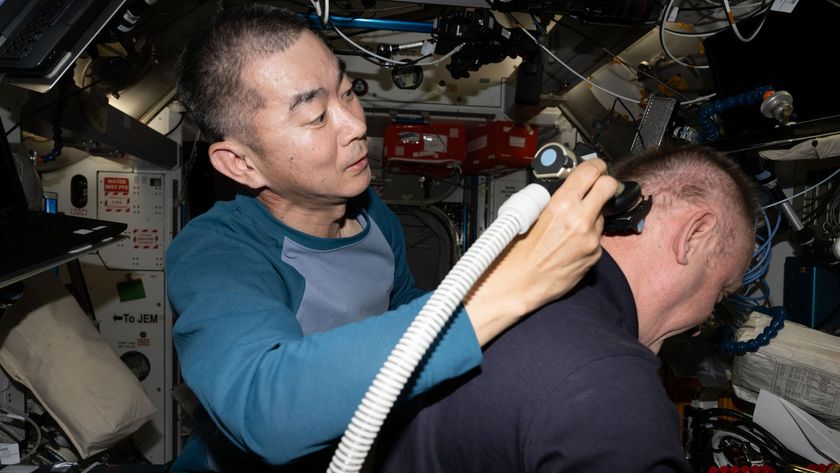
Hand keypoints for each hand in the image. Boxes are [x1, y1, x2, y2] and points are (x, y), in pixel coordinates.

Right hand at [464, 158, 618, 344]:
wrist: (519, 283)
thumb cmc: (517, 252)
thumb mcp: (531, 214)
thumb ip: (556, 200)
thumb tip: (569, 189)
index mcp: (562, 204)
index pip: (592, 171)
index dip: (596, 166)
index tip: (595, 167)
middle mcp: (581, 219)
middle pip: (609, 186)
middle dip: (605, 183)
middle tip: (597, 185)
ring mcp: (591, 239)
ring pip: (603, 214)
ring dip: (593, 214)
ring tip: (571, 225)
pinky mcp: (595, 255)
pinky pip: (597, 237)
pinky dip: (588, 236)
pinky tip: (570, 243)